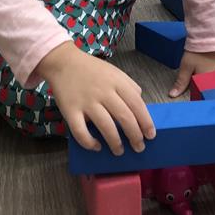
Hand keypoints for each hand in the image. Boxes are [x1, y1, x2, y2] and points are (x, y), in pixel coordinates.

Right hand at [38, 42, 154, 155]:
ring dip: (115, 142)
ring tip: (119, 151)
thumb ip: (129, 86)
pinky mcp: (70, 110)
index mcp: (117, 82)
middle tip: (139, 147)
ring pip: (105, 126)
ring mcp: (86, 102)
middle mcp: (103, 92)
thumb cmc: (92, 69)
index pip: (137, 104)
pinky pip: (80, 131)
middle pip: (124, 117)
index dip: (146, 121)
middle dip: (135, 135)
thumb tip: (141, 104)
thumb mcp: (115, 72)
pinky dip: (89, 142)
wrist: (64, 62)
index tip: (150, 135)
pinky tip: (96, 146)